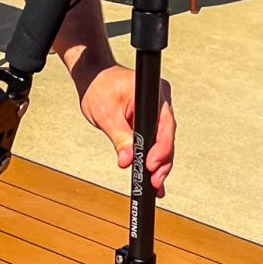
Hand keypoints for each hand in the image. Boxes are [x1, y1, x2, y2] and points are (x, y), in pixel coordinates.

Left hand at [77, 63, 174, 193]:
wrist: (95, 79)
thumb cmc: (99, 88)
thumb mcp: (106, 115)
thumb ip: (119, 138)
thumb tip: (127, 160)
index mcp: (152, 93)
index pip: (163, 125)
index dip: (160, 148)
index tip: (150, 165)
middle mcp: (160, 101)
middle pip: (167, 136)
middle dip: (162, 161)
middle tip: (154, 181)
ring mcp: (158, 111)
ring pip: (164, 142)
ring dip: (160, 163)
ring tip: (154, 184)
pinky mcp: (152, 120)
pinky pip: (157, 140)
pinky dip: (154, 157)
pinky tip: (153, 177)